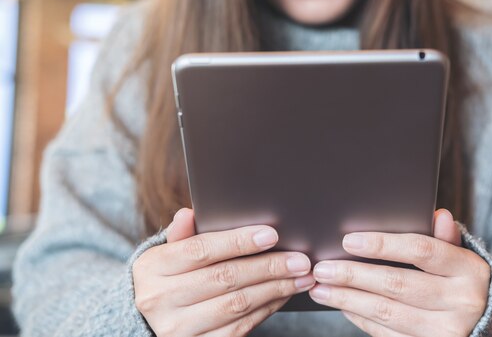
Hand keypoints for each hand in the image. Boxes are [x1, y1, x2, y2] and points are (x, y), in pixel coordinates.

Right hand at [133, 208, 314, 336]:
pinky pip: (239, 327)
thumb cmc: (165, 278)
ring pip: (237, 304)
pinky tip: (282, 294)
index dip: (238, 242)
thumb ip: (182, 235)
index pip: (201, 250)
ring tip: (300, 277)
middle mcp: (160, 299)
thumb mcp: (165, 254)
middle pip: (225, 278)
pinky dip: (266, 309)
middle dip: (268, 267)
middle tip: (300, 259)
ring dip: (275, 289)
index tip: (271, 235)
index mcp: (153, 268)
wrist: (143, 321)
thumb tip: (189, 213)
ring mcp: (177, 328)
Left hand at [309, 209, 489, 336]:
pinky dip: (361, 318)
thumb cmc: (463, 282)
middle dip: (354, 275)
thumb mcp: (462, 257)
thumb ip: (445, 238)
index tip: (348, 241)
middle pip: (397, 283)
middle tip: (322, 268)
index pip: (421, 250)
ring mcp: (446, 329)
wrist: (485, 325)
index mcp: (469, 269)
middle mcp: (462, 301)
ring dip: (349, 299)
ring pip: (387, 312)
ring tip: (321, 289)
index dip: (382, 244)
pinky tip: (343, 306)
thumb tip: (438, 214)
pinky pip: (387, 333)